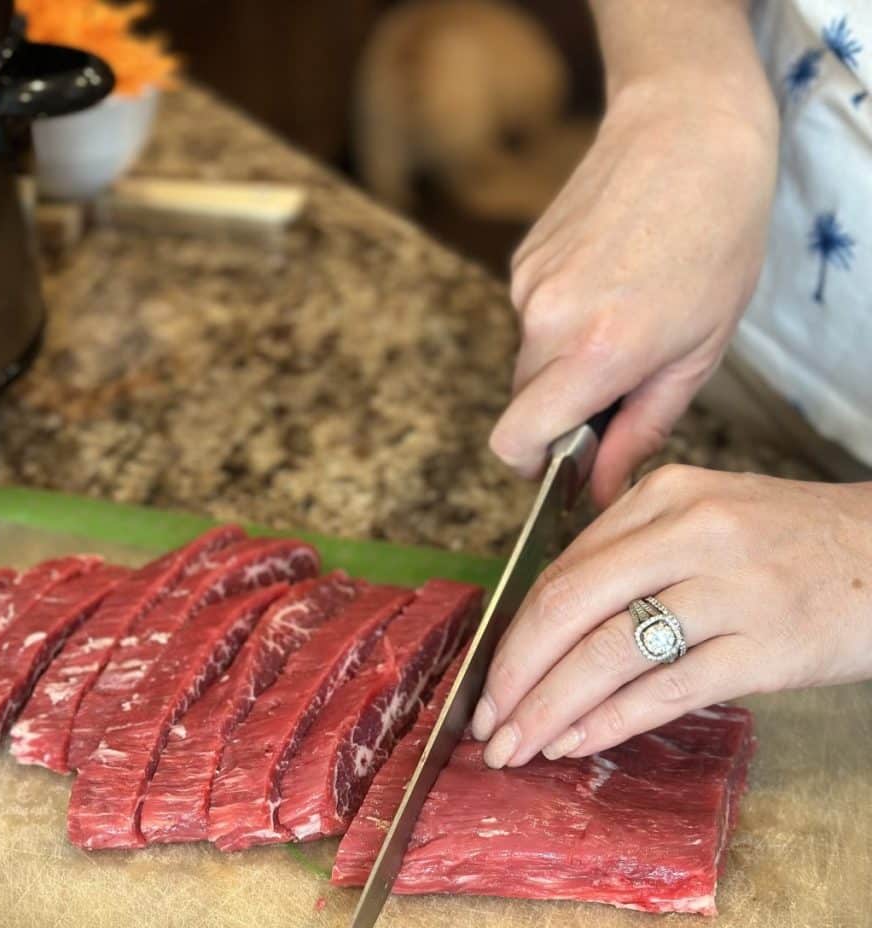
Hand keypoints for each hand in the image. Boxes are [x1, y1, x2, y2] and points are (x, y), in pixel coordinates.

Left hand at [472, 466, 871, 766]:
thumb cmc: (791, 544)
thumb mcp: (705, 520)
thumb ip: (630, 558)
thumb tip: (547, 632)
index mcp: (663, 496)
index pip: (562, 572)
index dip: (512, 634)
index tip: (486, 679)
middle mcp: (690, 531)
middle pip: (568, 608)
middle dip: (513, 676)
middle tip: (485, 724)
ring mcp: (731, 587)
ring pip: (608, 653)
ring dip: (549, 709)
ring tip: (517, 746)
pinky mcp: (767, 644)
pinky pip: (666, 689)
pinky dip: (610, 721)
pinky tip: (576, 742)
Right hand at [492, 78, 776, 505]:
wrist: (688, 133)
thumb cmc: (716, 241)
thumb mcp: (698, 353)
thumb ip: (641, 429)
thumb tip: (600, 489)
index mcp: (597, 352)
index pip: (515, 440)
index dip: (531, 468)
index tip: (560, 468)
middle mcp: (547, 320)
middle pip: (522, 405)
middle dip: (559, 414)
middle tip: (617, 387)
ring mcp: (527, 286)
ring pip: (527, 360)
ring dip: (563, 362)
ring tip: (623, 315)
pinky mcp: (521, 261)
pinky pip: (531, 317)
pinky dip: (560, 320)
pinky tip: (606, 282)